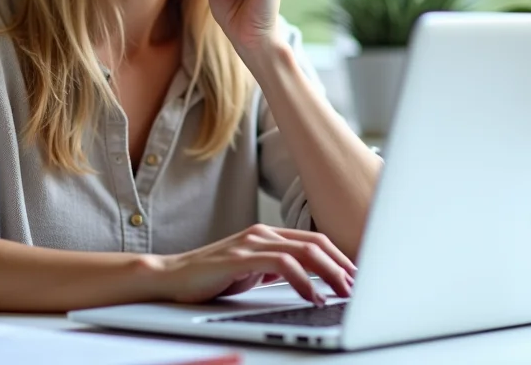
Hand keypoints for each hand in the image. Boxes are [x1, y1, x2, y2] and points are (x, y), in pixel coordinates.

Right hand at [150, 224, 355, 305]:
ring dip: (330, 274)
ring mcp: (251, 243)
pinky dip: (304, 281)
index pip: (314, 241)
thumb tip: (309, 282)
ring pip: (304, 252)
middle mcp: (262, 233)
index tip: (357, 277)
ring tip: (343, 293)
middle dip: (342, 266)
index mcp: (267, 234)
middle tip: (359, 287)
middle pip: (316, 244)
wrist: (171, 278)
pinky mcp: (241, 257)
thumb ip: (276, 270)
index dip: (340, 258)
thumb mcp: (251, 272)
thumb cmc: (211, 278)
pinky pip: (282, 265)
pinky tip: (313, 296)